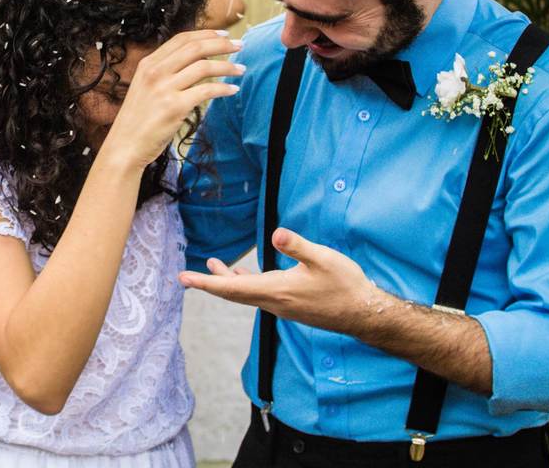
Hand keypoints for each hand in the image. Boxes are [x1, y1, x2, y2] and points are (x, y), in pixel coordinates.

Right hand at [102, 30, 242, 167]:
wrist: (125, 145)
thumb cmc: (137, 119)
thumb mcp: (145, 87)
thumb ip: (164, 72)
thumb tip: (196, 60)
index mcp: (148, 64)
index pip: (181, 39)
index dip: (205, 34)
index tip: (223, 34)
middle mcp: (155, 72)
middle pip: (195, 48)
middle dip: (221, 44)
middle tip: (239, 45)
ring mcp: (164, 89)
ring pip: (203, 67)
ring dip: (227, 66)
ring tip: (241, 69)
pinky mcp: (175, 107)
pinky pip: (206, 91)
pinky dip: (223, 89)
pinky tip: (233, 90)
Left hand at [178, 228, 376, 336]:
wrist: (364, 314)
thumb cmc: (345, 285)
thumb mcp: (324, 259)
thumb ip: (298, 246)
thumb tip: (277, 234)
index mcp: (277, 290)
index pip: (232, 287)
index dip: (206, 282)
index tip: (184, 279)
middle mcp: (274, 302)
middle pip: (232, 293)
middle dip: (208, 283)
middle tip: (184, 277)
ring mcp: (281, 306)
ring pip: (245, 294)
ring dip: (226, 281)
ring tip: (212, 265)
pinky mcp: (289, 306)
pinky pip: (258, 295)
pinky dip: (245, 284)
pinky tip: (244, 275)